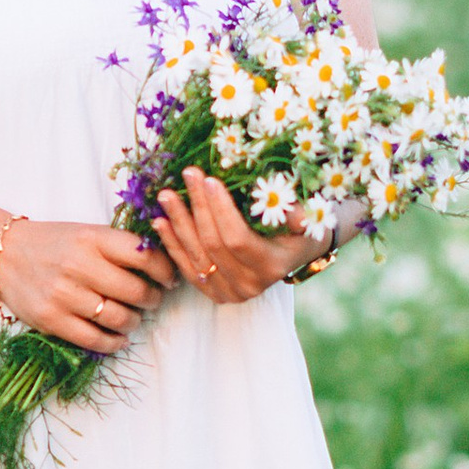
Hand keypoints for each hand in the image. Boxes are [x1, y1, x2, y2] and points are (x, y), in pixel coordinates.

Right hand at [0, 220, 175, 355]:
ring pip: (119, 318)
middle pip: (136, 291)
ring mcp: (63, 294)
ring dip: (134, 322)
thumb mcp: (88, 232)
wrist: (4, 255)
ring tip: (132, 318)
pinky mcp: (51, 319)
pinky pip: (95, 340)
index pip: (144, 256)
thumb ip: (120, 247)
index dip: (165, 270)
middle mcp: (79, 264)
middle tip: (151, 300)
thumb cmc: (55, 243)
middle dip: (152, 299)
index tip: (169, 279)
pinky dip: (114, 342)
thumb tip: (164, 266)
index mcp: (93, 238)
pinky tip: (118, 337)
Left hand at [153, 166, 320, 304]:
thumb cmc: (300, 229)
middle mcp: (249, 285)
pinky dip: (172, 244)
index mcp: (272, 267)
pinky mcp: (215, 293)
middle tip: (187, 176)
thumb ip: (298, 213)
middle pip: (213, 244)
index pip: (237, 239)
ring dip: (178, 223)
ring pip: (196, 255)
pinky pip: (187, 268)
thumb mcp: (308, 218)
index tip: (210, 180)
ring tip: (166, 195)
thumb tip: (288, 207)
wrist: (296, 253)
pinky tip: (161, 222)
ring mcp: (230, 293)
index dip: (220, 210)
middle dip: (197, 206)